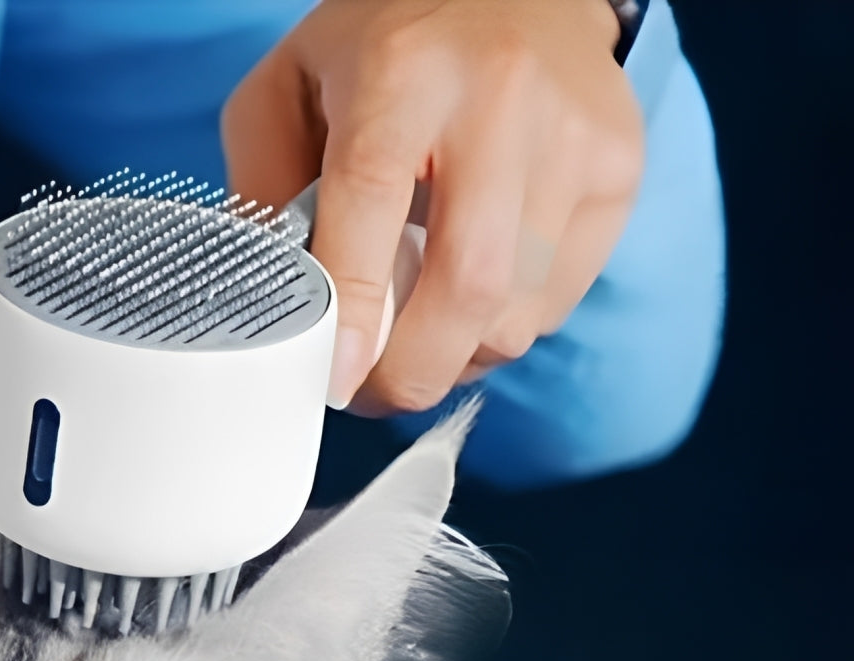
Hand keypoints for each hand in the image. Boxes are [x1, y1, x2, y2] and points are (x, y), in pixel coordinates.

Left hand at [222, 0, 643, 414]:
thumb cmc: (392, 46)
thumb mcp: (293, 86)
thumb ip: (264, 184)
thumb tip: (280, 301)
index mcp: (403, 71)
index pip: (373, 203)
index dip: (355, 310)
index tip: (337, 380)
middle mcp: (500, 99)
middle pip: (467, 286)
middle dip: (413, 373)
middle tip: (375, 392)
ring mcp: (573, 139)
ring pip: (516, 314)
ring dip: (457, 356)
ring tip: (420, 336)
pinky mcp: (618, 173)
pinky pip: (555, 305)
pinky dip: (504, 328)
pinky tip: (474, 295)